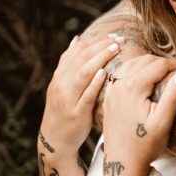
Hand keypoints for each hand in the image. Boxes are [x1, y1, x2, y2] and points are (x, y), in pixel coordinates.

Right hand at [40, 35, 121, 151]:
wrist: (55, 140)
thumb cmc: (65, 109)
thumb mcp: (64, 85)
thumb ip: (70, 64)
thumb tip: (78, 39)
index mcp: (60, 76)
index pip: (77, 52)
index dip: (95, 41)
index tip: (113, 35)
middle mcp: (62, 85)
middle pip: (81, 59)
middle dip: (100, 46)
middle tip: (119, 39)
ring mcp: (68, 99)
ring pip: (82, 73)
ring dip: (99, 58)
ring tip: (115, 49)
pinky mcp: (76, 114)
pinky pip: (85, 96)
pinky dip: (94, 83)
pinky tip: (105, 73)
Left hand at [102, 55, 175, 175]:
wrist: (121, 164)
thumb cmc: (145, 146)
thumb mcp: (163, 122)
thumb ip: (173, 95)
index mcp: (133, 88)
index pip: (158, 65)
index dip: (175, 65)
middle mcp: (119, 85)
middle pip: (144, 61)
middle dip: (163, 63)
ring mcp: (111, 91)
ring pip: (131, 64)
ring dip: (148, 64)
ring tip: (163, 72)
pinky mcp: (108, 97)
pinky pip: (120, 74)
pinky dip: (134, 69)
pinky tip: (143, 76)